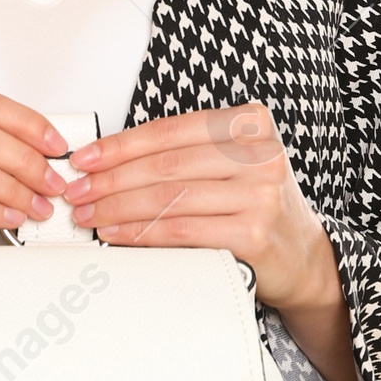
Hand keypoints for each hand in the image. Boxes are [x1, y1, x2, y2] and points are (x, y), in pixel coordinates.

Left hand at [64, 103, 361, 380]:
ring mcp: (261, 194)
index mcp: (250, 123)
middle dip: (111, 179)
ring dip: (118, 207)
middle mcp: (260, 153)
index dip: (121, 145)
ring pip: (169, 197)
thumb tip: (107, 162)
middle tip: (78, 191)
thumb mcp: (230, 165)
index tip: (87, 158)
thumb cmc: (256, 206)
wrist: (303, 257)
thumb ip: (183, 156)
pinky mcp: (254, 234)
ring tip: (89, 215)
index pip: (171, 131)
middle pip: (166, 165)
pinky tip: (117, 233)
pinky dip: (141, 233)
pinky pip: (181, 230)